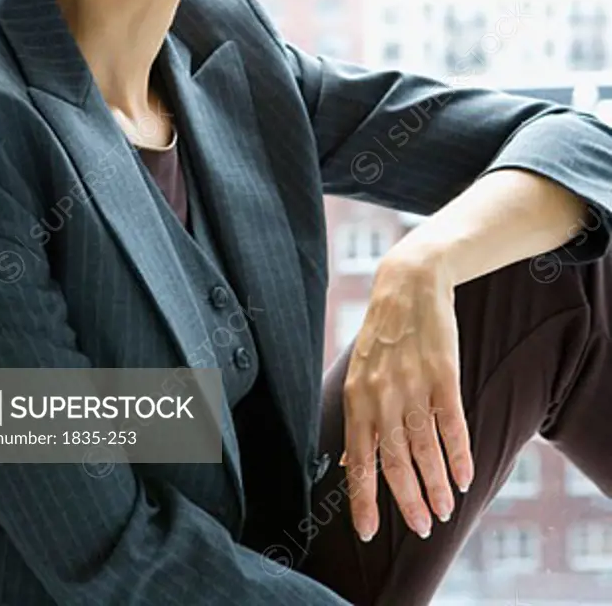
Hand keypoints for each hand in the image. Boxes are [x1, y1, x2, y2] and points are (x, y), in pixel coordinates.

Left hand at [340, 252, 473, 540]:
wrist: (409, 285)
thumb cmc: (384, 336)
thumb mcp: (359, 375)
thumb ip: (358, 420)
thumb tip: (350, 466)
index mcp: (356, 398)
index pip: (357, 460)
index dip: (363, 499)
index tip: (368, 532)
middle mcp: (382, 396)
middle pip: (395, 462)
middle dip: (407, 501)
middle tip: (421, 528)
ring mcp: (413, 386)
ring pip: (426, 450)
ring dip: (437, 486)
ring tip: (445, 510)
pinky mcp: (444, 375)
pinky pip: (453, 425)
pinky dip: (460, 455)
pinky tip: (466, 477)